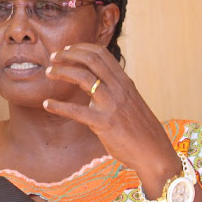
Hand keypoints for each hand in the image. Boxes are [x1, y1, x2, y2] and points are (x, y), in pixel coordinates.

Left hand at [43, 43, 179, 192]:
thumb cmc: (141, 130)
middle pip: (91, 59)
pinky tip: (47, 105)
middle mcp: (119, 88)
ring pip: (83, 77)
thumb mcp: (131, 102)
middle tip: (53, 57)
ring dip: (62, 71)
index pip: (102, 54)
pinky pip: (77, 111)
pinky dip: (59, 106)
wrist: (155, 153)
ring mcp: (112, 105)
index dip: (81, 48)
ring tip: (48, 73)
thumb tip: (97, 83)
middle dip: (68, 54)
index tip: (67, 49)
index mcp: (125, 82)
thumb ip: (115, 91)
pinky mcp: (104, 123)